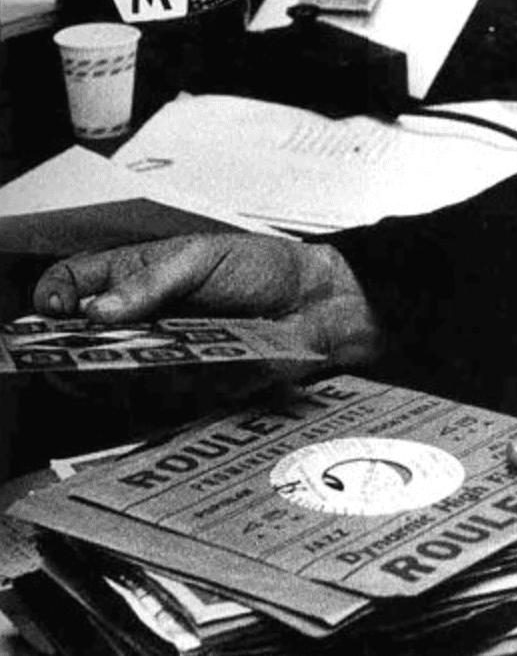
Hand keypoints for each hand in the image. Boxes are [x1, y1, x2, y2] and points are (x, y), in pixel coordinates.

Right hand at [33, 234, 380, 367]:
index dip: (55, 297)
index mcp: (136, 276)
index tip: (55, 308)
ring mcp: (162, 358)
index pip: (73, 284)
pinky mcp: (188, 390)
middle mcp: (141, 320)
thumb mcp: (202, 257)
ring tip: (148, 353)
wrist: (319, 304)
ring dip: (123, 369)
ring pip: (113, 377)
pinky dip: (164, 389)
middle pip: (82, 342)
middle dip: (75, 347)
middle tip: (84, 346)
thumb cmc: (263, 268)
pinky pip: (157, 401)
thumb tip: (98, 309)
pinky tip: (184, 372)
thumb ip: (150, 281)